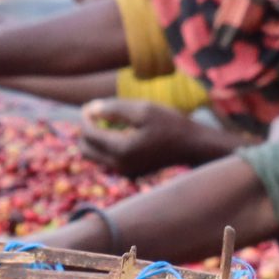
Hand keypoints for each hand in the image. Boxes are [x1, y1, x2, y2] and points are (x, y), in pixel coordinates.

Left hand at [77, 99, 203, 177]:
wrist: (193, 146)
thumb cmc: (171, 124)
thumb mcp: (143, 109)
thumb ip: (114, 108)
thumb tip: (89, 109)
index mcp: (121, 150)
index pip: (88, 134)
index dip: (85, 118)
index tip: (90, 105)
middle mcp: (119, 166)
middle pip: (85, 150)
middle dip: (85, 130)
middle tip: (95, 114)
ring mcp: (124, 172)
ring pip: (94, 156)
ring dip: (94, 138)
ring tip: (107, 120)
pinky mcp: (129, 173)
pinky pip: (106, 159)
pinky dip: (105, 145)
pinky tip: (119, 131)